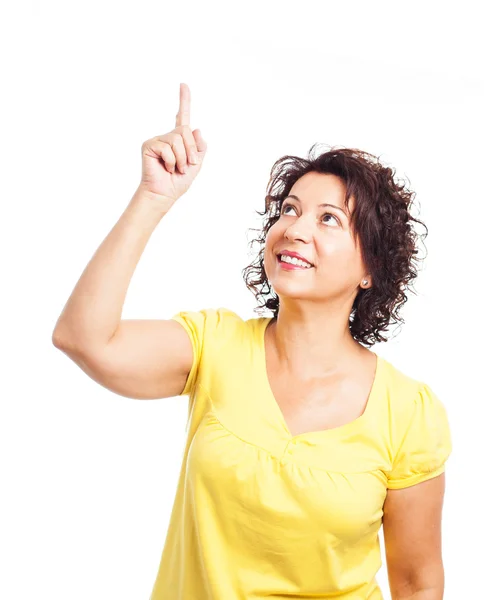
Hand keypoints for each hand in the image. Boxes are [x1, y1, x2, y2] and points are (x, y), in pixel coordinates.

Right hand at [136, 82, 206, 209]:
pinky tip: (166, 168)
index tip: (183, 84)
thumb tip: (196, 129)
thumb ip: (200, 147)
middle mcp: (168, 136)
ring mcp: (158, 140)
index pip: (183, 116)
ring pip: (178, 140)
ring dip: (182, 158)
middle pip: (186, 131)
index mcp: (180, 139)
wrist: (164, 194)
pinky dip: (171, 161)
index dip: (184, 100)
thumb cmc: (178, 181)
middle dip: (191, 150)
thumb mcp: (196, 164)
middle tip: (187, 165)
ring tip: (176, 169)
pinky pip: (167, 148)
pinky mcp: (149, 145)